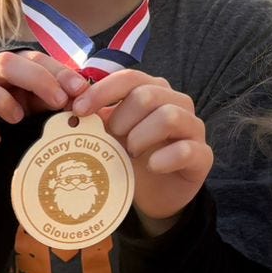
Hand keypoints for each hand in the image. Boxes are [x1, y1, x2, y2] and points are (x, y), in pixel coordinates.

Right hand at [0, 50, 87, 146]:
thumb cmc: (18, 113)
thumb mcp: (40, 102)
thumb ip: (57, 96)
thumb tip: (85, 96)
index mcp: (12, 66)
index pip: (33, 58)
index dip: (57, 71)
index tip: (79, 89)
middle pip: (4, 62)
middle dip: (35, 79)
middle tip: (57, 101)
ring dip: (0, 100)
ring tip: (18, 118)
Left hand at [69, 68, 213, 225]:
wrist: (155, 194)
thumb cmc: (130, 157)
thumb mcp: (109, 134)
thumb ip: (95, 116)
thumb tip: (68, 102)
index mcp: (153, 91)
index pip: (129, 78)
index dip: (102, 91)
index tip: (78, 110)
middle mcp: (177, 103)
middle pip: (148, 95)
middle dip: (122, 118)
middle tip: (111, 138)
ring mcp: (193, 128)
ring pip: (169, 116)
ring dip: (141, 136)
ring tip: (129, 153)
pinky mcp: (203, 156)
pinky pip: (187, 150)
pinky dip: (165, 158)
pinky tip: (152, 166)